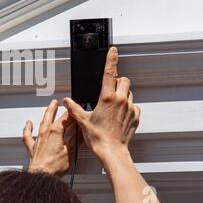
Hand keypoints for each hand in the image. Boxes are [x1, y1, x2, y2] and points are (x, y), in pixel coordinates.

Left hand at [22, 99, 76, 176]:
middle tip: (59, 102)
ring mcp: (38, 140)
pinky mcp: (33, 147)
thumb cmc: (54, 166)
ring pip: (42, 123)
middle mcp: (45, 133)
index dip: (71, 114)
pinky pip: (28, 135)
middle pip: (51, 117)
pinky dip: (27, 129)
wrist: (41, 175)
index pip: (65, 119)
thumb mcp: (70, 152)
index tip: (75, 110)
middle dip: (56, 109)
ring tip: (48, 108)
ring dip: (46, 115)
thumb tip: (80, 133)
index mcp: (56, 132)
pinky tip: (28, 123)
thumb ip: (75, 141)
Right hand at [62, 47, 139, 165]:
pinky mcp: (135, 116)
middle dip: (117, 82)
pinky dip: (128, 107)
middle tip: (109, 91)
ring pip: (129, 93)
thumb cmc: (98, 137)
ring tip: (112, 107)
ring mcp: (130, 108)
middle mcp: (121, 100)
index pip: (110, 72)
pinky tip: (119, 116)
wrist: (111, 151)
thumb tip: (67, 101)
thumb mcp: (83, 120)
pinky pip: (134, 106)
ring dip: (122, 95)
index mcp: (107, 98)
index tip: (113, 50)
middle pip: (124, 80)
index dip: (111, 59)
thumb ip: (74, 108)